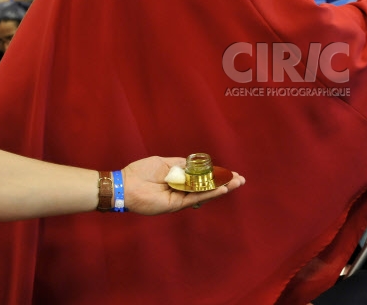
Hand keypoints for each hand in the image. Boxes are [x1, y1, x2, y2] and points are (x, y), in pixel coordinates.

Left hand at [122, 157, 245, 214]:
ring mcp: (180, 197)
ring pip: (205, 193)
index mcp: (179, 178)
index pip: (203, 177)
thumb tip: (196, 164)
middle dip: (225, 182)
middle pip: (208, 186)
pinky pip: (195, 198)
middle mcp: (182, 188)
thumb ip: (181, 165)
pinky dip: (209, 194)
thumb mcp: (164, 163)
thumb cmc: (141, 172)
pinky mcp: (175, 204)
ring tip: (236, 183)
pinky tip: (221, 189)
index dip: (217, 174)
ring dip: (222, 188)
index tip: (231, 172)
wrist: (125, 185)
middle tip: (241, 179)